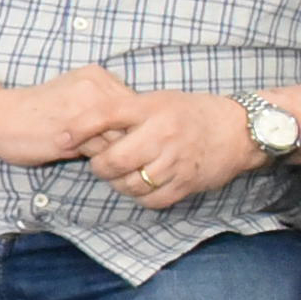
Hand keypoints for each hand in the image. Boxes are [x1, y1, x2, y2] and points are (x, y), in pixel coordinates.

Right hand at [0, 63, 137, 165]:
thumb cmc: (34, 112)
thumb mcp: (73, 95)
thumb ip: (101, 104)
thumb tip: (134, 128)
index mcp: (96, 75)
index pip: (134, 105)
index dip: (129, 125)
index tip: (116, 137)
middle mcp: (95, 87)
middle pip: (133, 121)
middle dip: (125, 139)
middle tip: (112, 150)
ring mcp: (86, 108)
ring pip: (121, 138)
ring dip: (114, 152)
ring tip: (99, 155)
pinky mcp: (76, 132)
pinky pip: (104, 152)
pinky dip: (100, 160)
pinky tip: (82, 158)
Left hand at [79, 84, 265, 210]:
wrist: (239, 129)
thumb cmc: (191, 112)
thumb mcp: (158, 100)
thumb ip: (127, 110)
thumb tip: (84, 121)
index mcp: (152, 108)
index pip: (105, 115)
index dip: (79, 128)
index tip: (61, 138)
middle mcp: (162, 133)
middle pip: (114, 159)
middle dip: (99, 166)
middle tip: (100, 163)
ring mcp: (175, 160)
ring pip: (129, 183)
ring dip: (118, 183)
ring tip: (120, 175)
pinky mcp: (186, 182)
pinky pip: (151, 199)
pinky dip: (140, 197)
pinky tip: (140, 186)